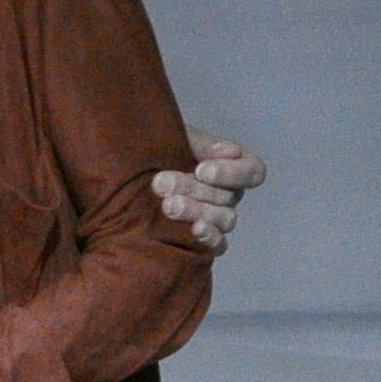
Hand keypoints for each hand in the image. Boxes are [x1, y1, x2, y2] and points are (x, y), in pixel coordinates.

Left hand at [156, 128, 266, 253]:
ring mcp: (219, 217)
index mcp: (232, 165)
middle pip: (228, 197)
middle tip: (161, 183)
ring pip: (223, 220)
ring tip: (167, 205)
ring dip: (196, 211)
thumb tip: (229, 152)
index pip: (251, 171)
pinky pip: (219, 245)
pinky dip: (210, 239)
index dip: (231, 173)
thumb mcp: (175, 137)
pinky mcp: (204, 238)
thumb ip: (202, 144)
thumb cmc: (156, 148)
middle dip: (193, 189)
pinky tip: (194, 231)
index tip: (202, 170)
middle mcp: (230, 193)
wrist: (129, 169)